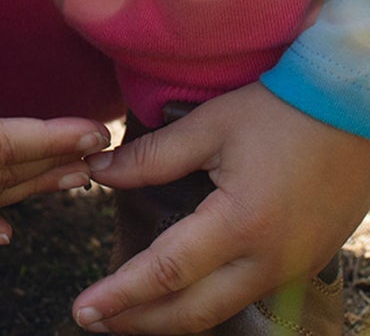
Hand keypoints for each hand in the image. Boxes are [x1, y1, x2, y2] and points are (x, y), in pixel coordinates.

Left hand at [72, 84, 369, 332]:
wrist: (351, 115)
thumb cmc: (281, 113)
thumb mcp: (211, 125)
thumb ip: (152, 156)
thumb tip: (98, 171)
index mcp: (240, 224)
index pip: (167, 272)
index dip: (122, 294)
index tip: (84, 309)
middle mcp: (266, 261)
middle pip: (193, 312)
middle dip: (140, 322)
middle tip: (93, 321)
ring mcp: (289, 271)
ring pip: (220, 311)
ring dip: (171, 319)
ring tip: (128, 315)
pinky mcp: (300, 266)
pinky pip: (244, 298)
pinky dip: (205, 304)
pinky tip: (181, 296)